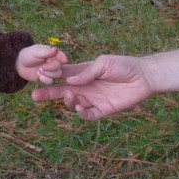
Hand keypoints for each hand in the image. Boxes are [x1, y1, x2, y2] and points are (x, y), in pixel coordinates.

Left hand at [17, 44, 69, 84]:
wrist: (19, 65)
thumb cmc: (28, 55)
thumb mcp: (36, 52)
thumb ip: (47, 52)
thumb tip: (56, 49)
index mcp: (53, 54)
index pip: (61, 56)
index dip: (63, 58)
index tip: (65, 61)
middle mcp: (54, 62)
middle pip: (60, 67)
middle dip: (51, 68)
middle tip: (42, 67)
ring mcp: (51, 71)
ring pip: (57, 75)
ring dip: (47, 74)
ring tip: (39, 70)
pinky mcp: (47, 78)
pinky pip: (50, 81)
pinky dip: (44, 79)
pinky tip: (38, 75)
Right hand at [30, 54, 152, 119]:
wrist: (143, 77)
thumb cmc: (124, 65)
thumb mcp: (104, 63)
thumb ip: (87, 71)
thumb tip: (70, 80)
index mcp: (82, 73)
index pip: (62, 75)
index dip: (50, 76)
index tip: (40, 75)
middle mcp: (85, 87)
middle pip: (61, 92)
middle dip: (48, 94)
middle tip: (34, 96)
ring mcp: (93, 99)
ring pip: (73, 104)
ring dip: (68, 101)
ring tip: (70, 96)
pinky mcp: (103, 110)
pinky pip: (88, 115)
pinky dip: (81, 113)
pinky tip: (79, 108)